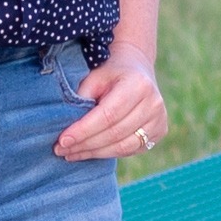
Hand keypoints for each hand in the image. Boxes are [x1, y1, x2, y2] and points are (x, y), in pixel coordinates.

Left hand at [54, 42, 168, 162]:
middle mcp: (153, 104)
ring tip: (71, 154)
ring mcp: (159, 119)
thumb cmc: (110, 72)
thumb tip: (66, 132)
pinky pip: (130, 150)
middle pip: (114, 133)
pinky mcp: (160, 132)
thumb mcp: (94, 77)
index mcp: (138, 85)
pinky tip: (89, 152)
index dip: (84, 131)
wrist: (137, 67)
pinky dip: (107, 153)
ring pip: (122, 147)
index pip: (107, 115)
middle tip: (60, 150)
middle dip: (84, 144)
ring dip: (94, 153)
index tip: (62, 140)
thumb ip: (82, 99)